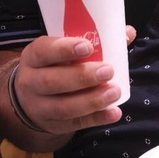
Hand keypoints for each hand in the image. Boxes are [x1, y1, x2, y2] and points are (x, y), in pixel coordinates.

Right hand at [12, 26, 136, 134]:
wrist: (32, 97)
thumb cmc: (55, 66)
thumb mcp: (62, 50)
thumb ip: (92, 40)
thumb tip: (128, 32)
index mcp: (33, 57)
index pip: (44, 51)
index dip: (64, 49)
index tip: (87, 46)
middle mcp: (30, 82)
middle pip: (52, 81)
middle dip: (82, 77)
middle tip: (107, 71)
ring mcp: (38, 107)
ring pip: (63, 107)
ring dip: (91, 101)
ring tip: (114, 92)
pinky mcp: (51, 125)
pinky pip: (74, 124)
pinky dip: (96, 119)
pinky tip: (113, 112)